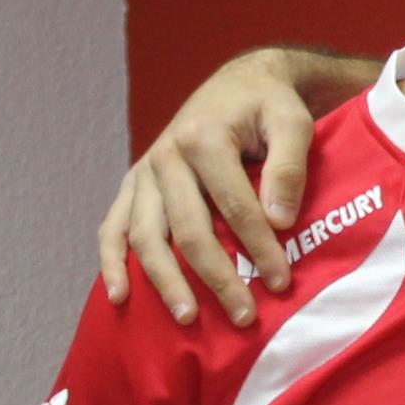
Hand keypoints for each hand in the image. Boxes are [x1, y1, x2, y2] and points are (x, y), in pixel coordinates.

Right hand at [97, 49, 322, 326]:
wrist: (237, 86)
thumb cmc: (268, 107)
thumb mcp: (292, 122)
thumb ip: (289, 166)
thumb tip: (279, 221)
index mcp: (203, 138)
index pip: (234, 206)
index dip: (258, 247)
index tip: (281, 282)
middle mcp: (165, 156)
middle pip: (188, 229)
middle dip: (217, 277)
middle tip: (243, 317)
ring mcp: (144, 173)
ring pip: (146, 236)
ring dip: (165, 281)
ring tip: (189, 318)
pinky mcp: (134, 186)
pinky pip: (113, 228)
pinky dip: (112, 262)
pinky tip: (120, 297)